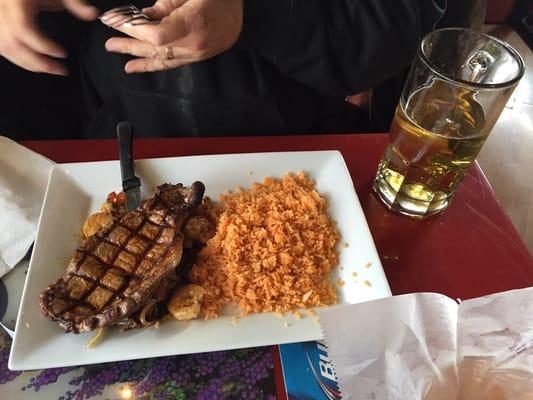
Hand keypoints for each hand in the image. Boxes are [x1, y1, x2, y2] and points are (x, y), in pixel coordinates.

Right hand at [0, 0, 97, 74]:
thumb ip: (74, 2)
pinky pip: (1, 47)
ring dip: (28, 63)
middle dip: (38, 62)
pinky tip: (33, 62)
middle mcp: (1, 11)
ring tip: (50, 69)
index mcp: (15, 2)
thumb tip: (93, 14)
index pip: (23, 28)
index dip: (43, 45)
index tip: (63, 53)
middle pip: (12, 44)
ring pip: (5, 48)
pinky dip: (17, 57)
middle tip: (61, 70)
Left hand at [104, 0, 242, 72]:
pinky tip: (137, 67)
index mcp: (194, 24)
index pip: (156, 35)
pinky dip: (154, 65)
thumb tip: (142, 18)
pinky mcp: (199, 56)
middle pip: (156, 48)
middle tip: (109, 42)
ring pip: (162, 58)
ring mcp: (198, 53)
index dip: (134, 30)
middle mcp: (195, 44)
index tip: (116, 20)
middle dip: (130, 44)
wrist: (241, 9)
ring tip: (119, 56)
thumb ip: (165, 6)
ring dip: (138, 57)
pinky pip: (173, 63)